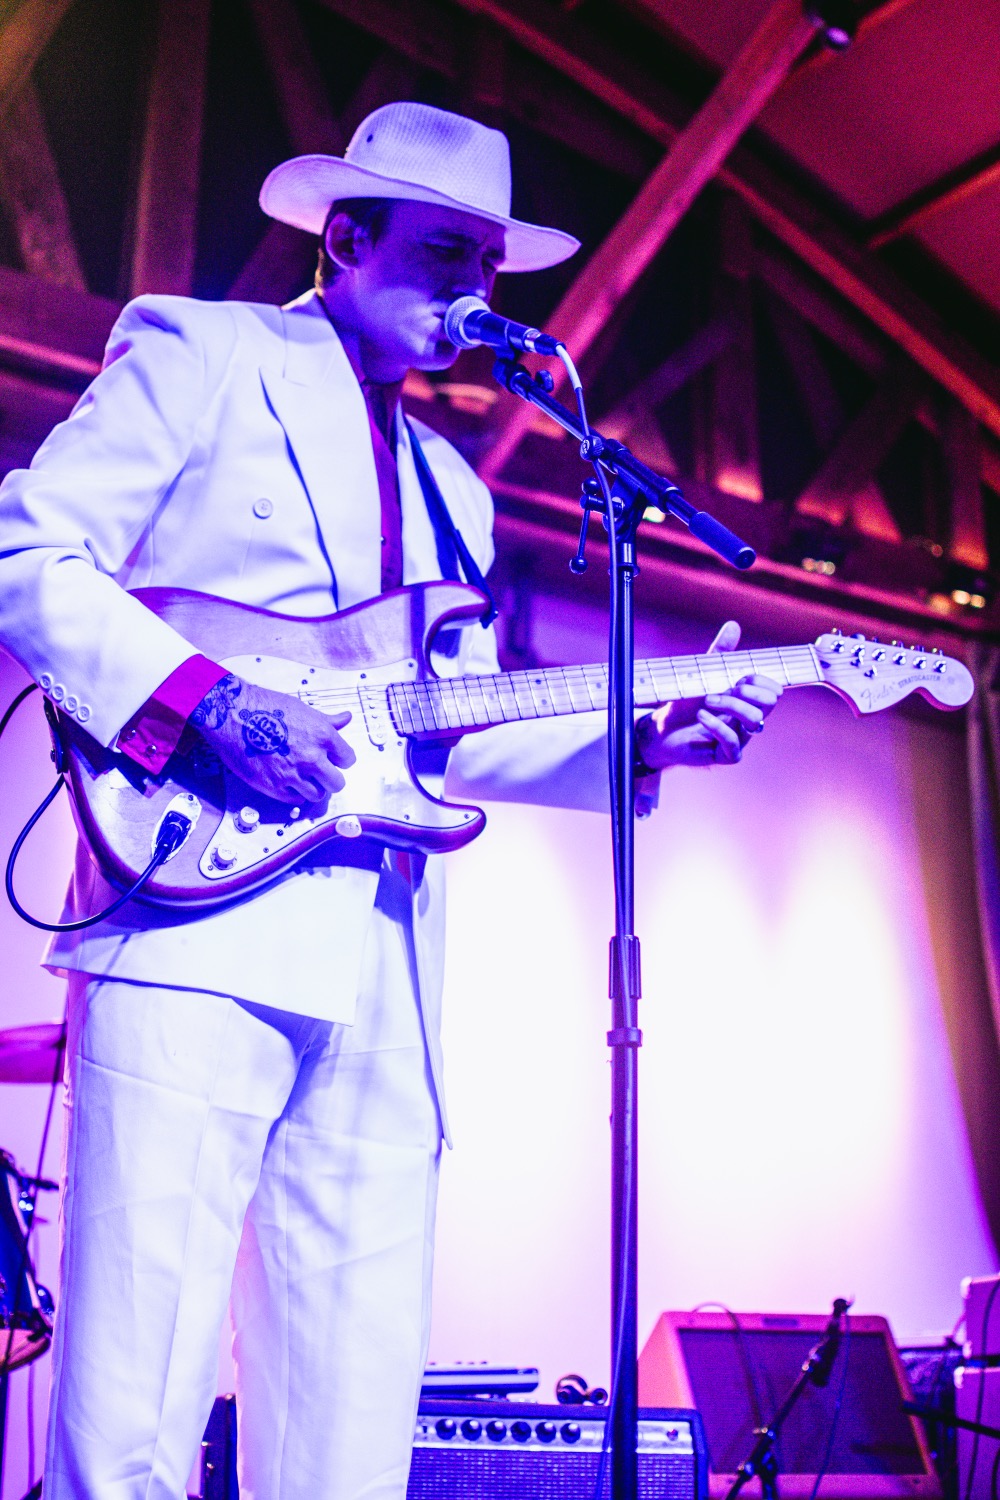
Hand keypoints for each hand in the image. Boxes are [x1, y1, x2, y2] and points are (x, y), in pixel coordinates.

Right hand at [191, 673, 355, 803]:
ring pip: (317, 795)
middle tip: (321, 773)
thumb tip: (345, 719)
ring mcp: (293, 774)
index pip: (348, 759)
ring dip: (312, 787)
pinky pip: (295, 800)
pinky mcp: (274, 787)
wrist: (232, 716)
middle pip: (337, 783)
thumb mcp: (302, 709)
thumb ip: (327, 721)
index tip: (333, 759)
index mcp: (322, 736)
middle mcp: (311, 757)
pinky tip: (286, 780)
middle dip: (330, 778)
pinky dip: (293, 793)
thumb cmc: (264, 707)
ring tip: (301, 776)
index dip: (340, 759)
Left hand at [635, 621, 782, 771]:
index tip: (739, 677)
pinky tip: (702, 716)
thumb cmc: (684, 704)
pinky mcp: (724, 755)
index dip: (761, 681)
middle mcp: (746, 720)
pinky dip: (717, 726)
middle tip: (729, 687)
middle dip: (750, 692)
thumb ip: (719, 653)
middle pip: (769, 705)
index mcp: (746, 701)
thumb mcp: (701, 675)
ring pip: (754, 722)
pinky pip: (733, 744)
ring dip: (731, 706)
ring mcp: (738, 739)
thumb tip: (733, 626)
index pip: (773, 692)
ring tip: (707, 700)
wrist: (660, 730)